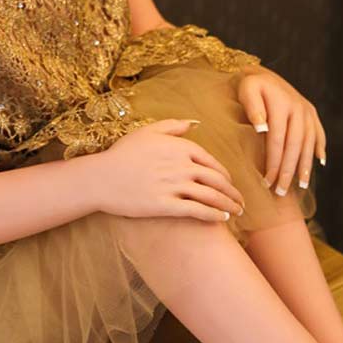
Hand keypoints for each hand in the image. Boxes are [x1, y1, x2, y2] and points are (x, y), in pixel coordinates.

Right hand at [88, 118, 245, 222]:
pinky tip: (223, 220)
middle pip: (216, 180)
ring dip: (228, 205)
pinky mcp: (165, 205)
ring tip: (236, 212)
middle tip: (242, 201)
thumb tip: (194, 123)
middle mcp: (180, 165)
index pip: (211, 162)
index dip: (225, 174)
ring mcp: (173, 185)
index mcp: (179, 147)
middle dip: (232, 192)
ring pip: (210, 196)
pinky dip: (213, 215)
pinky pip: (197, 210)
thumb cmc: (122, 154)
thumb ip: (173, 126)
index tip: (230, 184)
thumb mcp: (147, 132)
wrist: (100, 177)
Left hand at [236, 69, 326, 195]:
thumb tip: (262, 129)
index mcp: (282, 104)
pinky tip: (320, 162)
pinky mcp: (311, 111)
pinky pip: (318, 133)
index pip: (278, 140)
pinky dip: (320, 148)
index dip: (273, 163)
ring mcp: (307, 110)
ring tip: (300, 185)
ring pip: (308, 142)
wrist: (260, 73)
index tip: (266, 182)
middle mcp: (298, 107)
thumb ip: (252, 108)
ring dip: (305, 165)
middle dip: (289, 171)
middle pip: (295, 145)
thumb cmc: (247, 87)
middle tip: (281, 191)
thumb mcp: (246, 91)